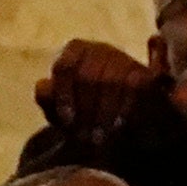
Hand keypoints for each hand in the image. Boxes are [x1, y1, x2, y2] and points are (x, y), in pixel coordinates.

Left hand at [34, 37, 155, 146]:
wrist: (117, 116)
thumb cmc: (82, 108)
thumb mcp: (58, 106)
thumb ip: (46, 96)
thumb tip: (45, 87)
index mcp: (74, 50)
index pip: (65, 67)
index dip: (64, 95)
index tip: (66, 121)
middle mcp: (98, 48)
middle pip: (88, 77)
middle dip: (85, 110)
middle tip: (84, 136)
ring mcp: (122, 58)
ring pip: (110, 83)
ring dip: (104, 114)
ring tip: (98, 137)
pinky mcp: (141, 73)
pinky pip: (132, 87)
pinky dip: (123, 109)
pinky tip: (117, 125)